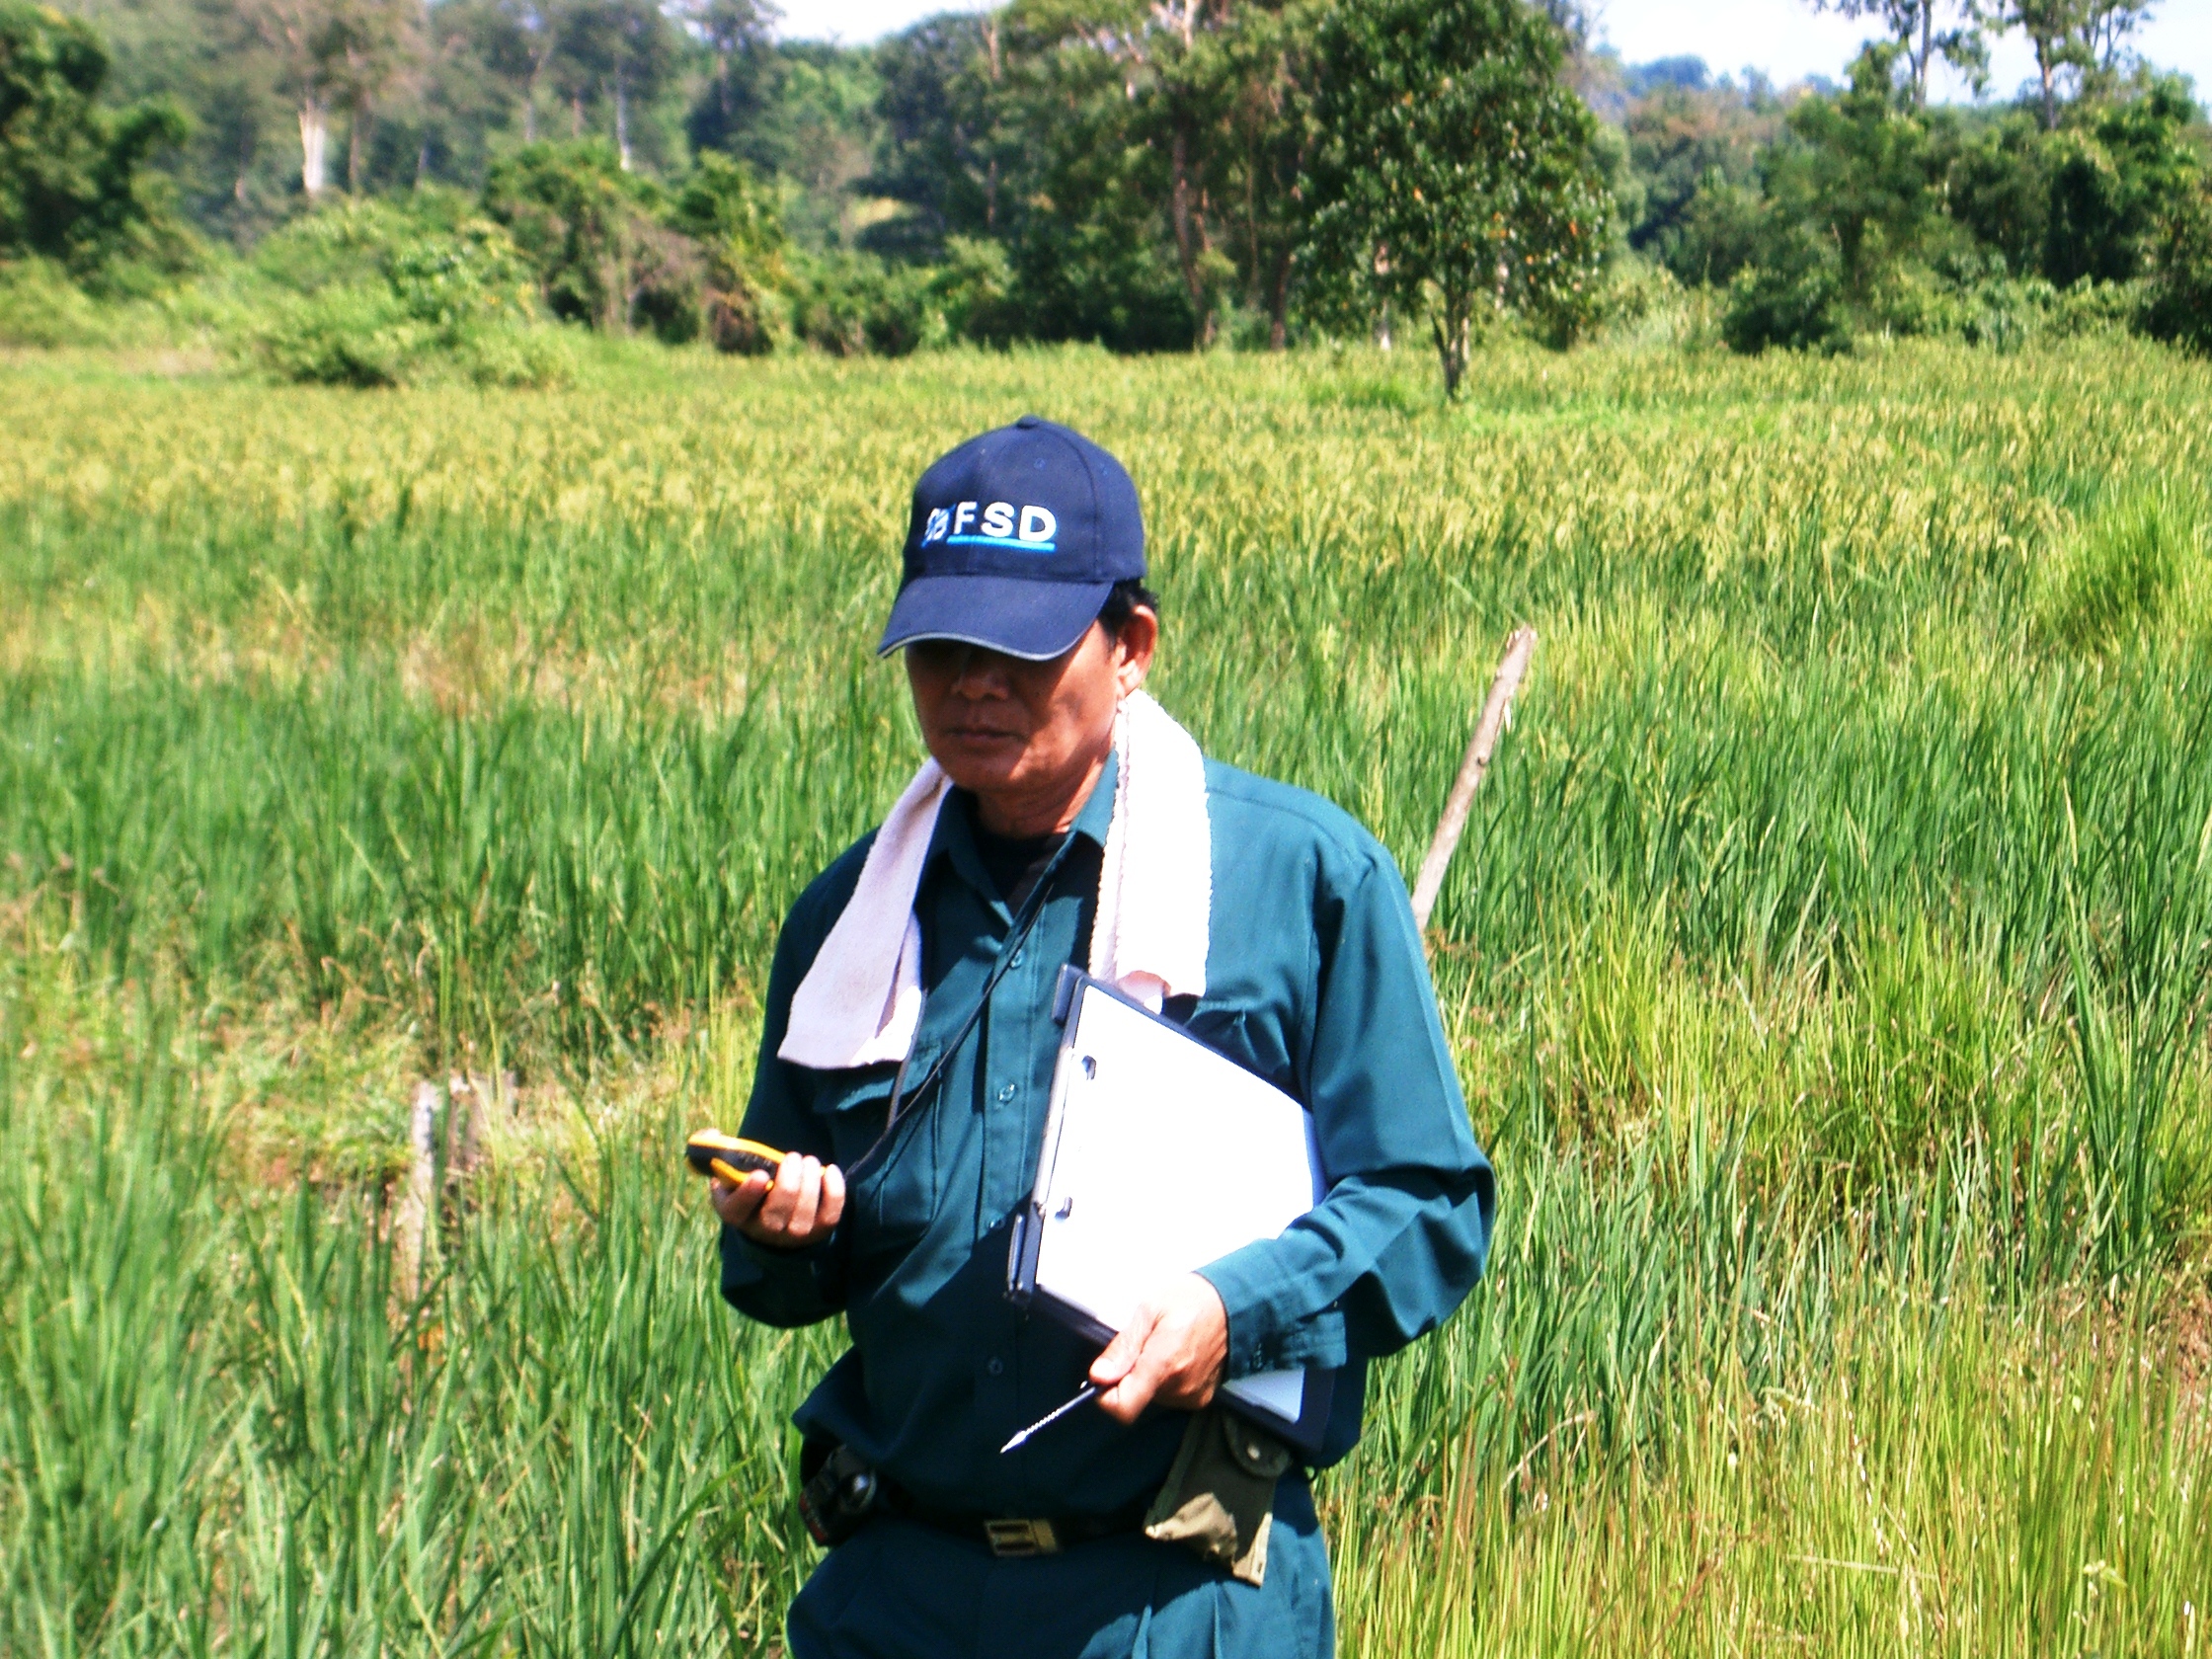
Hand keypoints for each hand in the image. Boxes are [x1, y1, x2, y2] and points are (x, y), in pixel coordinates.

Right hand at [711, 1152, 844, 1249]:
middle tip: (793, 1157)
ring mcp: (793, 1235)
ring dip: (810, 1180)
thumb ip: (718, 1152)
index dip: (748, 1194)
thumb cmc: (751, 1188)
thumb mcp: (730, 1174)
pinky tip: (829, 1171)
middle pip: (778, 1208)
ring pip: (804, 1211)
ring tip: (808, 1161)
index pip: (737, 1210)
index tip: (760, 1175)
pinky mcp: (819, 1231)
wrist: (776, 1220)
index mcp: (736, 1214)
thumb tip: (712, 1134)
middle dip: (789, 1179)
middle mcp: (764, 1231)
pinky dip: (834, 1190)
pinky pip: (831, 1214)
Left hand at [1087, 1274, 1228, 1422]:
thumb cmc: (1194, 1300)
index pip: (1123, 1408)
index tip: (1103, 1378)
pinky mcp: (1200, 1398)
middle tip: (1144, 1346)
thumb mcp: (1149, 1311)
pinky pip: (1169, 1396)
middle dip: (1130, 1375)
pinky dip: (1165, 1380)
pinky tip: (1176, 1357)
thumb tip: (1100, 1374)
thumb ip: (1123, 1347)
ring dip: (1148, 1377)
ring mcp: (1192, 1394)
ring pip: (1151, 1397)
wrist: (1233, 1305)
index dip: (1105, 1396)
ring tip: (1163, 1347)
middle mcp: (1180, 1386)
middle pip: (1135, 1399)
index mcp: (1164, 1364)